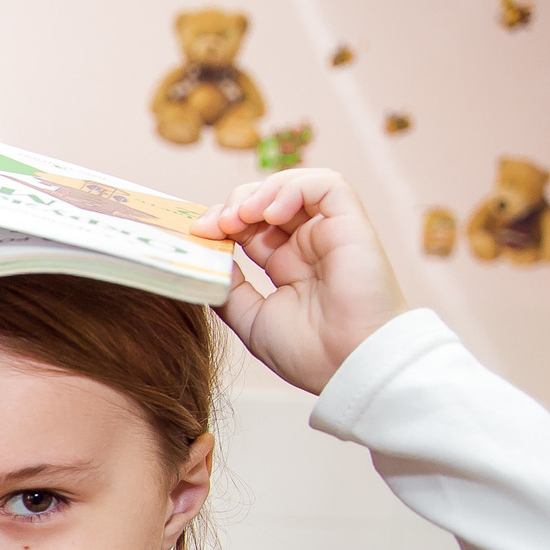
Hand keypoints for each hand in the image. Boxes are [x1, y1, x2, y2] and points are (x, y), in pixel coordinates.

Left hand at [192, 169, 406, 394]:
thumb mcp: (251, 319)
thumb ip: (229, 288)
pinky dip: (294, 188)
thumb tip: (206, 257)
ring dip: (259, 192)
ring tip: (240, 216)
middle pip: (266, 201)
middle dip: (233, 204)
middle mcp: (308, 245)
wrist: (350, 365)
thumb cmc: (309, 351)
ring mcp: (329, 232)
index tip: (198, 234)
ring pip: (294, 185)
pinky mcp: (351, 223)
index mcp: (287, 266)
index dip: (221, 222)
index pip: (249, 226)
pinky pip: (327, 184)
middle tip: (214, 225)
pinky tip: (272, 213)